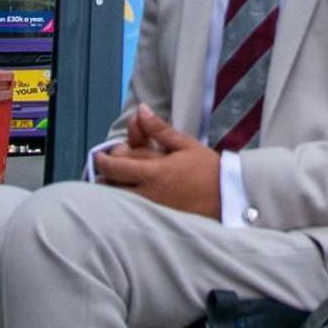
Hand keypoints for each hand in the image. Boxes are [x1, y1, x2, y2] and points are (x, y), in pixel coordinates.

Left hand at [94, 106, 220, 219]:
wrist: (228, 196)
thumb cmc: (207, 168)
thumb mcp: (184, 144)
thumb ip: (158, 129)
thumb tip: (141, 110)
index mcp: (155, 172)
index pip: (116, 167)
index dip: (103, 160)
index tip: (100, 155)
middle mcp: (150, 193)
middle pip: (113, 186)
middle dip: (107, 174)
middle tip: (108, 165)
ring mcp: (153, 208)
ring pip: (121, 200)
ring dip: (114, 189)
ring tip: (112, 181)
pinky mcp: (158, 218)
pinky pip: (134, 209)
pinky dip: (127, 201)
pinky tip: (128, 195)